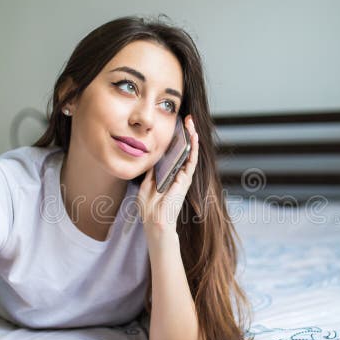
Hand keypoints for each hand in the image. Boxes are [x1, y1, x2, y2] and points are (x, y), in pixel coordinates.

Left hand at [136, 114, 198, 234]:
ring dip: (191, 136)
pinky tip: (194, 136)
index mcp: (167, 174)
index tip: (173, 126)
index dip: (174, 140)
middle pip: (183, 149)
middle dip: (185, 133)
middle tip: (185, 119)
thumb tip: (152, 157)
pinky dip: (194, 148)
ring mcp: (183, 176)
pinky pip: (192, 160)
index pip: (173, 153)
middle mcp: (177, 173)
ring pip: (190, 152)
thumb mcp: (146, 184)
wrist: (155, 220)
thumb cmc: (149, 207)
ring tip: (190, 122)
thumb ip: (151, 171)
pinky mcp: (186, 179)